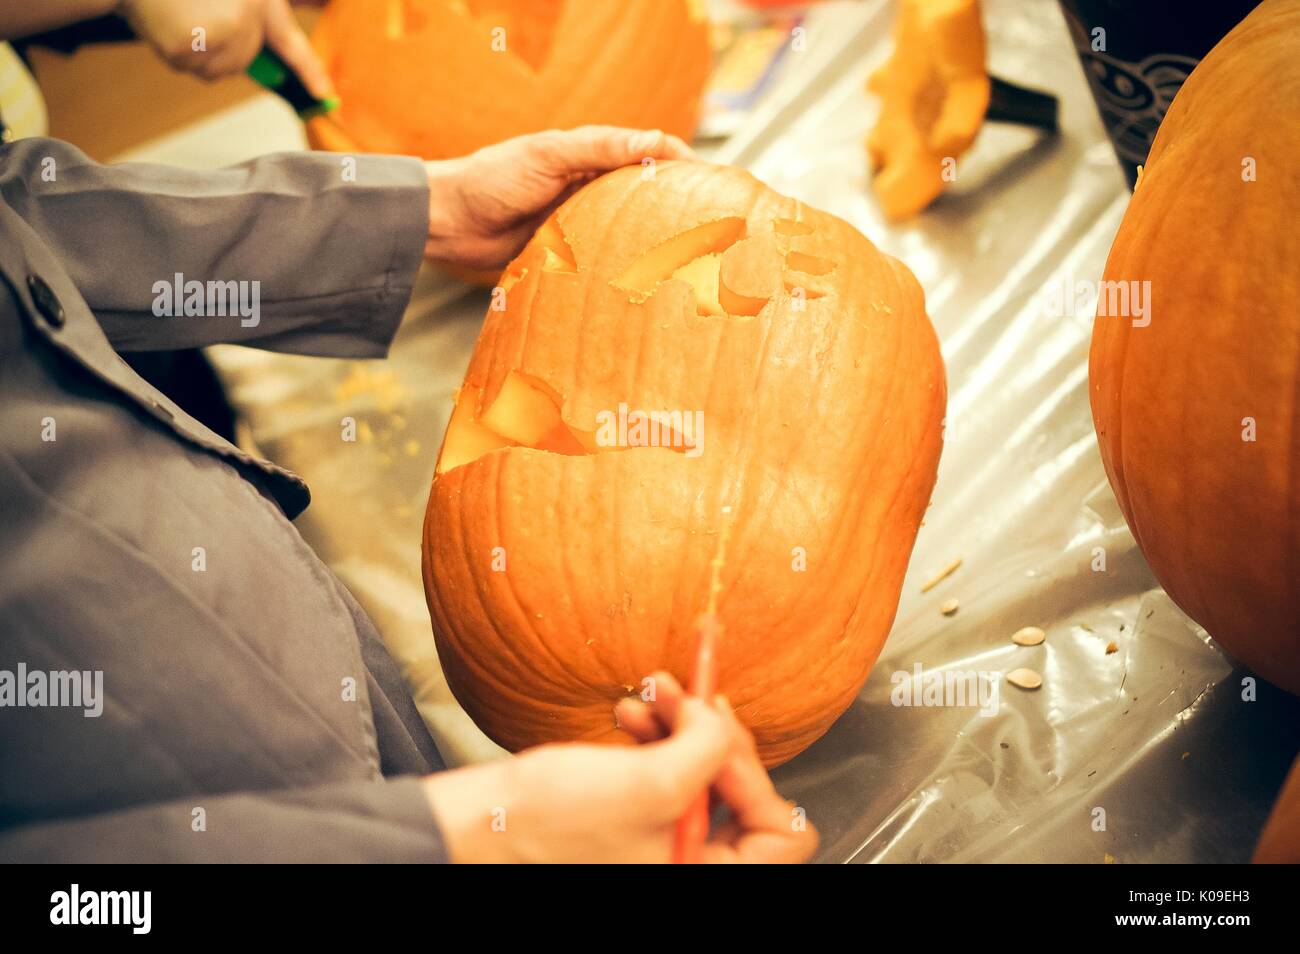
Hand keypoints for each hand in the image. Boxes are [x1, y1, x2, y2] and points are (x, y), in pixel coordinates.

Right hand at [119, 0, 331, 95]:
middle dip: (223, 47)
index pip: (292, 44)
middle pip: (240, 63)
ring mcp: (216, 38)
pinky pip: (190, 68)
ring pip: (215, 69)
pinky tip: (168, 22)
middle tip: (199, 14)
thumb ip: (253, 17)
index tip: (328, 97)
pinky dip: (177, 53)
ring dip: (199, 51)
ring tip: (182, 16)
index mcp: (258, 4)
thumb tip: (252, 47)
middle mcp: (243, 22)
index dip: (312, 73)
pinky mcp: (187, 49)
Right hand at [422, 672, 816, 862]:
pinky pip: (670, 774)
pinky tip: (632, 714)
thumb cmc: (552, 825)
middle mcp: (691, 869)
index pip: (783, 834)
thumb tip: (724, 724)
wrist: (479, 824)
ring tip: (650, 696)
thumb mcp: (651, 783)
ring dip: (680, 725)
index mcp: (706, 882)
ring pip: (705, 776)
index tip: (716, 739)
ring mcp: (666, 849)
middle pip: (746, 797)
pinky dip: (655, 736)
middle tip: (688, 698)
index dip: (755, 776)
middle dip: (713, 737)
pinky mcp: (639, 823)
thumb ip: (710, 749)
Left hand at [423, 126, 694, 270]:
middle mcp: (588, 192)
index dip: (682, 172)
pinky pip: (599, 267)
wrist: (446, 223)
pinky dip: (618, 275)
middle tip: (712, 237)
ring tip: (686, 270)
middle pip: (642, 202)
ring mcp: (577, 227)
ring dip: (648, 251)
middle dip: (674, 217)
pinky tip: (639, 290)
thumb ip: (600, 147)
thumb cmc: (492, 179)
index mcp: (590, 161)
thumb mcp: (549, 155)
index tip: (716, 189)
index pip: (648, 160)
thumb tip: (659, 142)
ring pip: (624, 237)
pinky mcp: (563, 259)